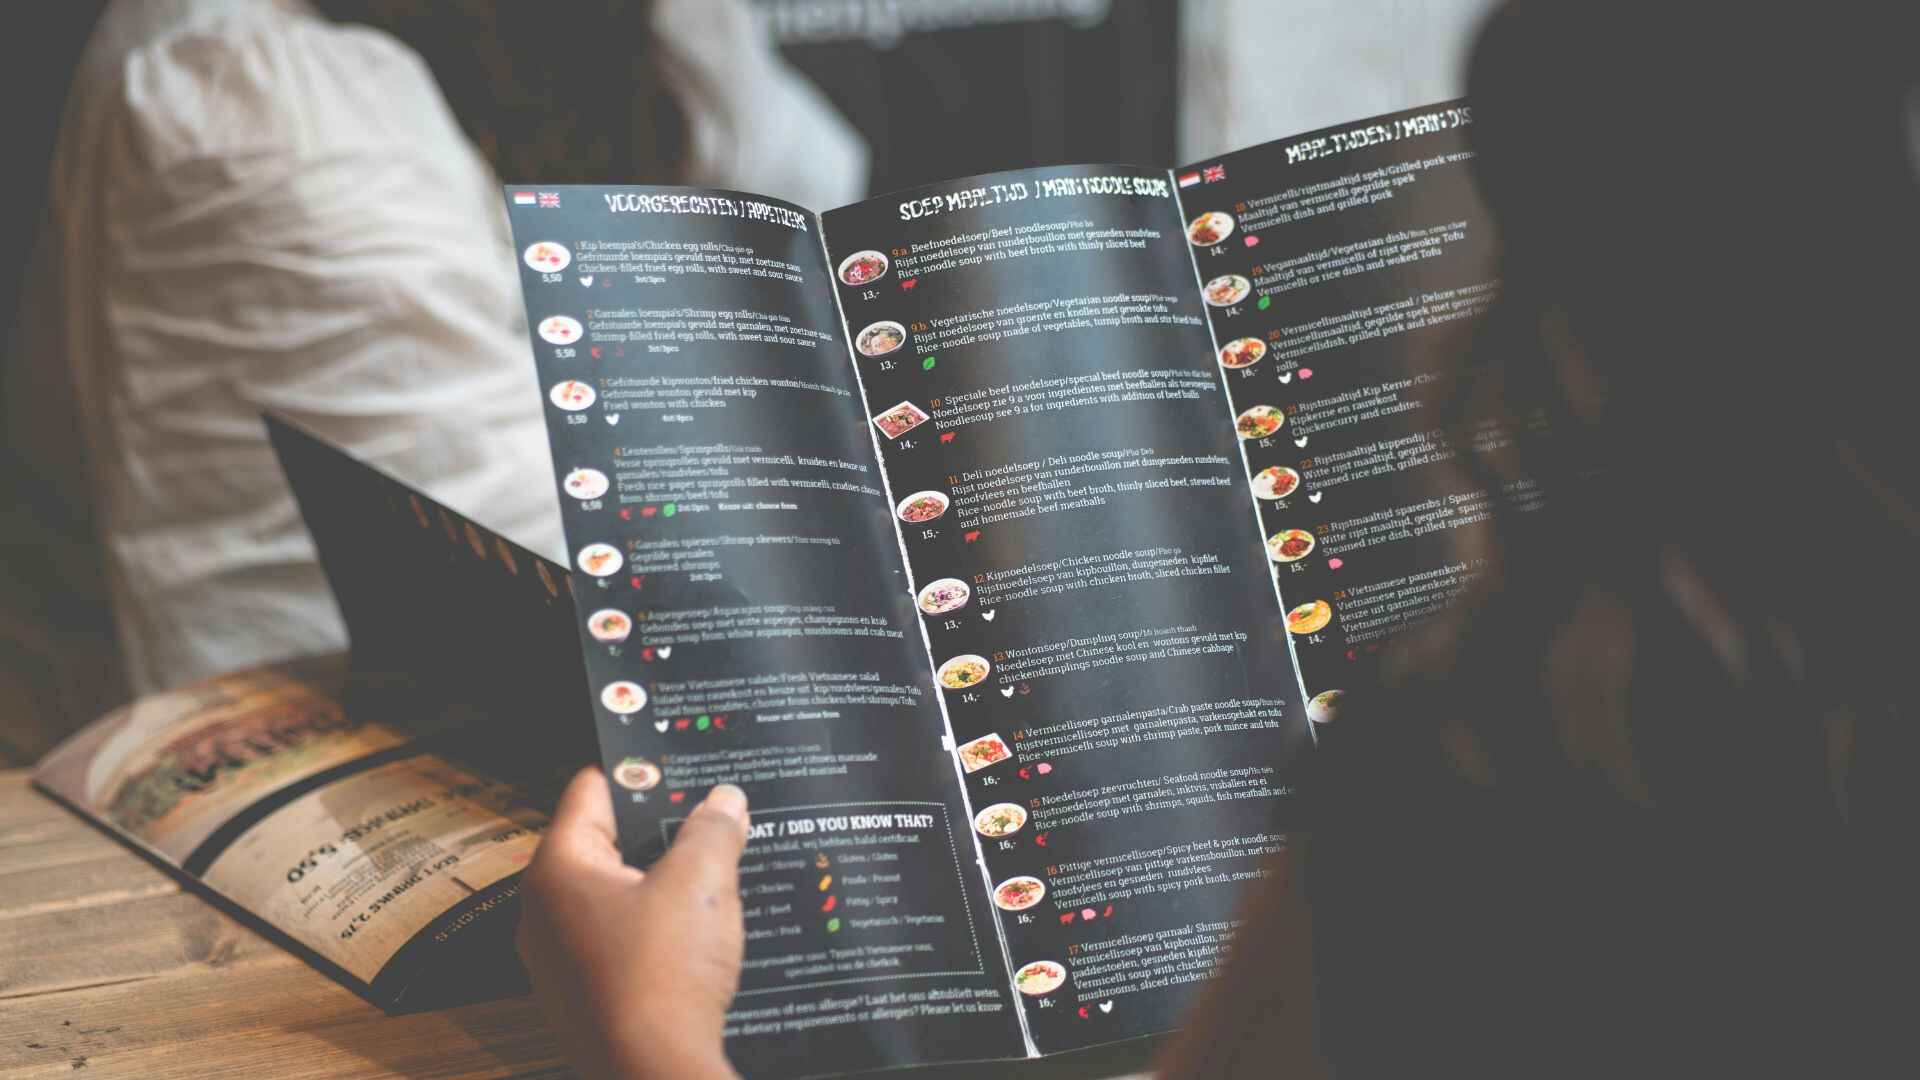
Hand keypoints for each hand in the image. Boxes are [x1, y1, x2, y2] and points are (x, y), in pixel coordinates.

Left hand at [517, 767, 748, 1079]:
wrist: (652, 1072)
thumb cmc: (660, 979)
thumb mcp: (702, 883)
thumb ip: (713, 830)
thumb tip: (724, 802)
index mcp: (559, 870)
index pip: (592, 790)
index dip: (640, 770)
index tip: (678, 762)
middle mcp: (545, 912)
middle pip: (606, 842)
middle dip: (661, 831)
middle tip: (709, 818)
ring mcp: (561, 958)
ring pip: (616, 895)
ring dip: (663, 883)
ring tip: (715, 874)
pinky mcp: (585, 994)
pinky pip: (620, 941)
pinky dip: (656, 929)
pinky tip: (699, 934)